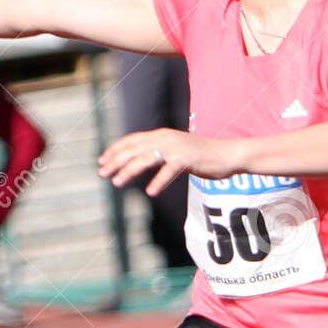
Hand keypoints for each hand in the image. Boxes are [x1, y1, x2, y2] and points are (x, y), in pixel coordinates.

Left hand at [98, 128, 238, 196]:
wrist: (226, 155)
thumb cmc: (200, 156)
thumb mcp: (175, 151)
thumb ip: (158, 153)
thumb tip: (138, 161)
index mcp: (161, 135)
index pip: (131, 140)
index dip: (114, 150)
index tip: (101, 161)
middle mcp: (165, 138)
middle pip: (134, 149)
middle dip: (115, 161)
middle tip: (102, 174)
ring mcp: (176, 148)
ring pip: (145, 159)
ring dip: (128, 171)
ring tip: (117, 183)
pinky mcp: (187, 159)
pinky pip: (168, 171)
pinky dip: (158, 182)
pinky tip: (150, 192)